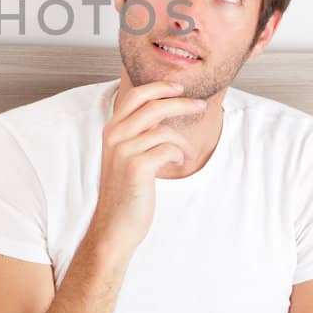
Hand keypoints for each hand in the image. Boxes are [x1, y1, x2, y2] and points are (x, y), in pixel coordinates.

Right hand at [88, 81, 204, 257]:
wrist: (114, 225)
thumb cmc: (124, 191)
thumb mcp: (124, 155)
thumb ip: (136, 133)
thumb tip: (162, 110)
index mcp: (111, 130)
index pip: (136, 96)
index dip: (159, 87)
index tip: (178, 88)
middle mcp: (115, 136)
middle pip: (154, 106)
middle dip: (182, 103)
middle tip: (200, 106)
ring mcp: (124, 151)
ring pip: (165, 130)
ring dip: (183, 142)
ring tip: (187, 154)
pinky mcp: (137, 167)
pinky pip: (168, 149)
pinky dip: (178, 155)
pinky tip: (177, 164)